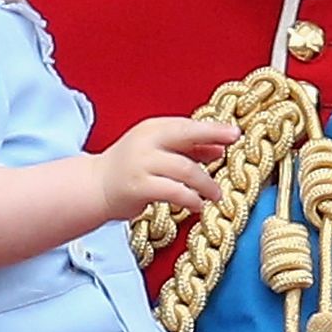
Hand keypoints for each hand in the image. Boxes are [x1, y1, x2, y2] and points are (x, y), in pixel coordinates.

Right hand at [96, 116, 238, 219]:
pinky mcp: (138, 187)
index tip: (235, 133)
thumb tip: (220, 148)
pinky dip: (190, 199)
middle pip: (185, 137)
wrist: (97, 187)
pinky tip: (197, 205)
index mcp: (153, 128)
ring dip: (205, 183)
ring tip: (216, 194)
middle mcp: (147, 141)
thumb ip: (189, 149)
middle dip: (212, 139)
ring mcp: (141, 163)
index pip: (187, 125)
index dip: (212, 129)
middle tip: (232, 151)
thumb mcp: (160, 152)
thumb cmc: (132, 167)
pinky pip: (173, 191)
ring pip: (184, 169)